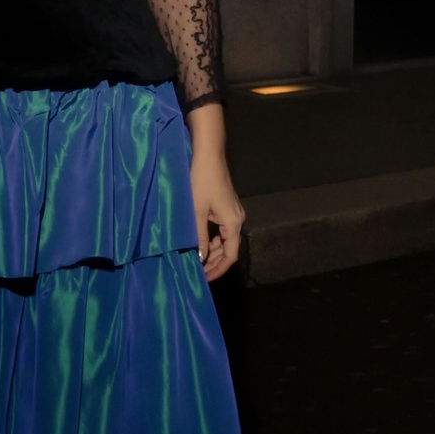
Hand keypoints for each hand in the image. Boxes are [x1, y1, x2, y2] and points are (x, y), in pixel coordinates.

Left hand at [185, 102, 244, 283]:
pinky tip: (200, 243)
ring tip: (197, 261)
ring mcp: (233, 212)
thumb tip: (200, 259)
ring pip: (225, 240)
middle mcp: (237, 219)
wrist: (208, 155)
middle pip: (229, 249)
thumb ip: (198, 238)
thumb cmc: (201, 182)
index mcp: (233, 223)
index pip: (231, 256)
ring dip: (212, 252)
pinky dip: (212, 240)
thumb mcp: (196, 212)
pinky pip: (222, 230)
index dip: (218, 269)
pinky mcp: (226, 207)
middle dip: (215, 263)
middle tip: (197, 273)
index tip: (204, 278)